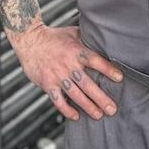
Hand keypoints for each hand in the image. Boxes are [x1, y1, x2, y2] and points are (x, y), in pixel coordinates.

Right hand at [9, 24, 123, 120]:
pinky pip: (57, 100)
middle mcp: (67, 64)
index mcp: (76, 51)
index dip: (108, 69)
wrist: (29, 40)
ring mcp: (57, 75)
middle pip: (87, 83)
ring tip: (99, 115)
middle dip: (100, 98)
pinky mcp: (47, 84)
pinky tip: (76, 116)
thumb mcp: (71, 32)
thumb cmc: (53, 37)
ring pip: (75, 94)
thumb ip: (87, 38)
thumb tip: (103, 38)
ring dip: (87, 106)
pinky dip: (66, 110)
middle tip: (112, 109)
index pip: (95, 61)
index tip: (119, 78)